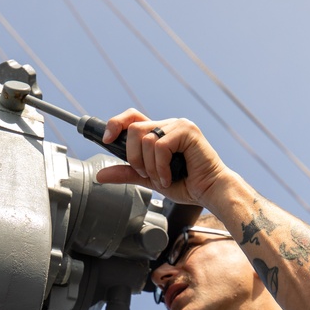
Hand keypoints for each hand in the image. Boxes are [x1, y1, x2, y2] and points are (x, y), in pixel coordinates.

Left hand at [97, 109, 228, 205]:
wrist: (209, 192)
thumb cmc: (185, 183)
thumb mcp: (148, 178)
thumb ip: (127, 173)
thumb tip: (100, 174)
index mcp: (158, 132)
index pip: (131, 117)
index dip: (115, 124)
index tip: (107, 139)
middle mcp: (168, 125)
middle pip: (133, 128)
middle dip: (133, 157)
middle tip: (146, 174)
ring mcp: (178, 126)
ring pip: (146, 139)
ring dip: (149, 166)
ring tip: (162, 178)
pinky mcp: (188, 132)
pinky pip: (160, 146)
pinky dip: (161, 166)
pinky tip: (170, 176)